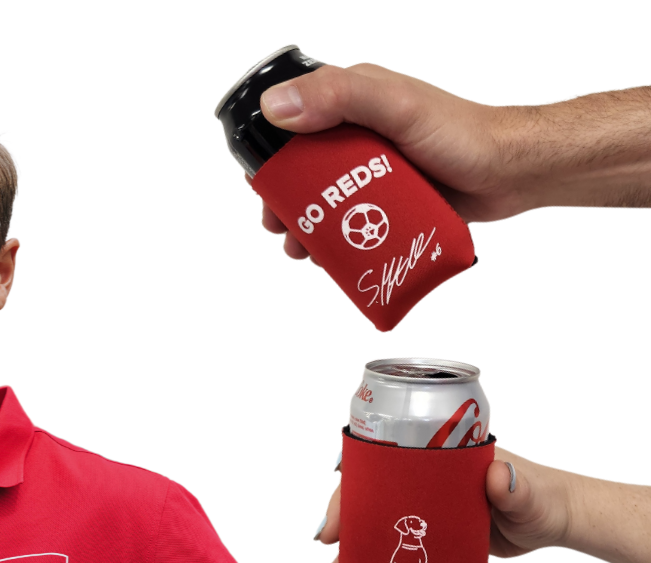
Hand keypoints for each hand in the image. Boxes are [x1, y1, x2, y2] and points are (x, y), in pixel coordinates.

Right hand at [258, 64, 650, 255]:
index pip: (293, 121)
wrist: (510, 173)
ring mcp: (372, 170)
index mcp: (353, 101)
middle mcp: (358, 134)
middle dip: (283, 201)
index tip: (259, 185)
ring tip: (303, 251)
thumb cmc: (460, 134)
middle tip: (279, 227)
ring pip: (323, 200)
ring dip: (305, 227)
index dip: (270, 154)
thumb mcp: (395, 108)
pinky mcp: (387, 202)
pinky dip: (334, 240)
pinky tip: (330, 258)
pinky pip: (349, 221)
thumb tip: (276, 108)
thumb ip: (339, 97)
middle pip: (302, 169)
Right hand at [314, 450, 569, 562]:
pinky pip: (396, 547)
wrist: (555, 521)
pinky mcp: (433, 535)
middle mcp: (424, 481)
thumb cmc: (542, 497)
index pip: (381, 466)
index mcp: (436, 460)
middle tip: (328, 549)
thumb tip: (498, 473)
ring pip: (379, 526)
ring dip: (353, 551)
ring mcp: (427, 509)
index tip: (339, 516)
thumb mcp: (527, 492)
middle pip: (370, 498)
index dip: (352, 488)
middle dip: (344, 523)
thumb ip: (514, 486)